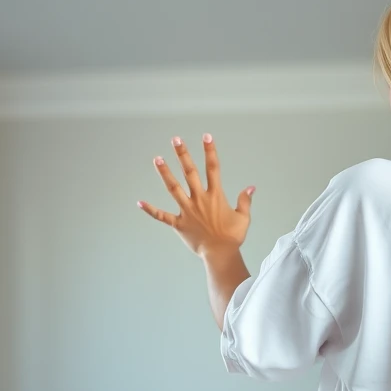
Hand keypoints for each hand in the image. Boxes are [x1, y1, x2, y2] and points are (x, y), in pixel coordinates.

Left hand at [138, 134, 254, 256]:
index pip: (213, 168)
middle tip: (176, 140)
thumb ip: (245, 200)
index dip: (210, 151)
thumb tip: (251, 187)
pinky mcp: (179, 224)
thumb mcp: (243, 217)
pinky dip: (151, 210)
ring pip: (174, 188)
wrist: (220, 254)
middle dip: (183, 155)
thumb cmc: (232, 237)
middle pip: (190, 173)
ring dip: (165, 173)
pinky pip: (162, 216)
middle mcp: (200, 200)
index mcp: (215, 196)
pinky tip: (140, 202)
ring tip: (157, 159)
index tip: (206, 136)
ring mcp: (187, 211)